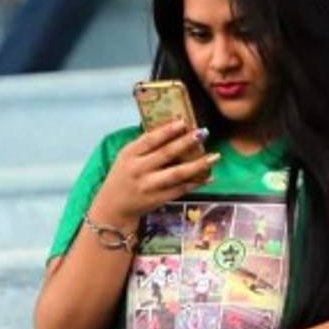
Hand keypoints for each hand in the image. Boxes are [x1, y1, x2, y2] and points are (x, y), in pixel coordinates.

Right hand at [89, 121, 217, 229]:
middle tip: (203, 133)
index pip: (150, 139)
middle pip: (166, 154)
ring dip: (198, 165)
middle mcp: (138, 170)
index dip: (168, 130)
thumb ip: (145, 145)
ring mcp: (148, 186)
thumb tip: (174, 127)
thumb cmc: (123, 176)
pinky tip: (209, 177)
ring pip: (176, 174)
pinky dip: (195, 183)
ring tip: (215, 156)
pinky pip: (180, 190)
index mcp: (129, 154)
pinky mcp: (157, 200)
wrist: (113, 207)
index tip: (184, 122)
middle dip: (186, 143)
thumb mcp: (127, 156)